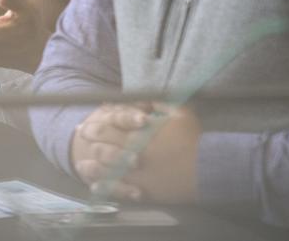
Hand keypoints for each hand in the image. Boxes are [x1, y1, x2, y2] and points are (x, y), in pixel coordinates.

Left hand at [74, 104, 200, 203]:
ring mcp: (138, 173)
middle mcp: (135, 151)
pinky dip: (105, 188)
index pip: (114, 125)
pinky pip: (119, 190)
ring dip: (92, 166)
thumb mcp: (180, 112)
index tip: (91, 120)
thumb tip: (146, 99)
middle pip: (107, 145)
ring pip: (107, 169)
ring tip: (82, 163)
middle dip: (92, 139)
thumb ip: (160, 104)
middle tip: (81, 134)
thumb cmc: (193, 138)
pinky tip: (96, 187)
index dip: (100, 121)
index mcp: (142, 131)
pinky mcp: (143, 190)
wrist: (206, 167)